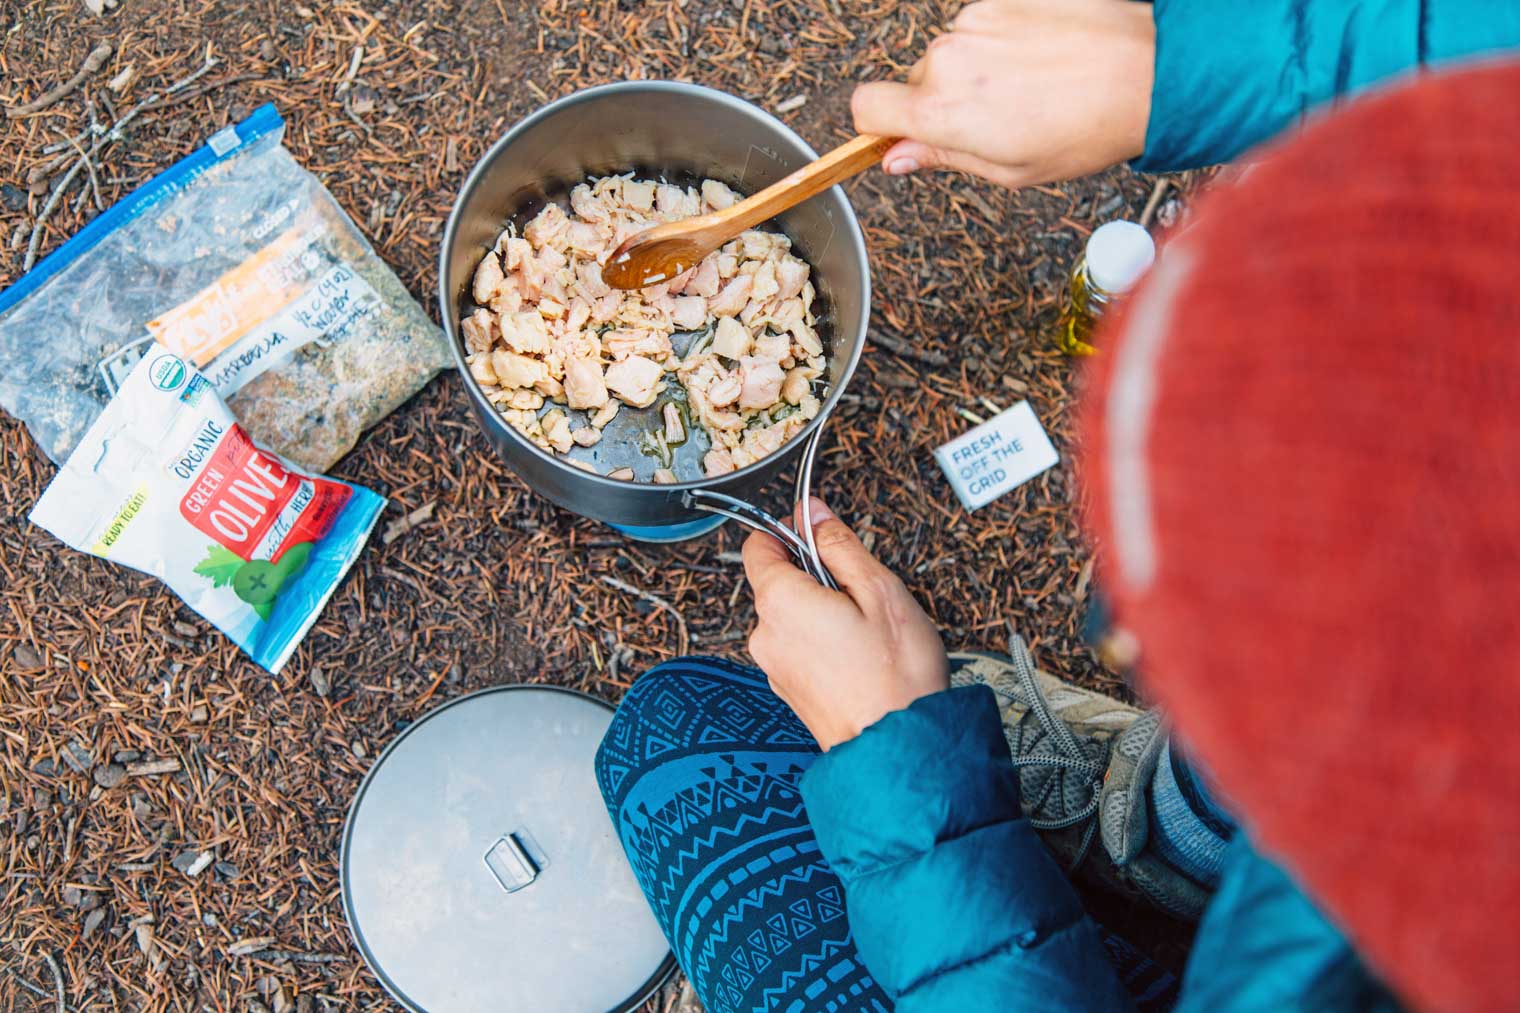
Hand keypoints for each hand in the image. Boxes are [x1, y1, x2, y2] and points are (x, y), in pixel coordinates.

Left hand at [743, 497, 948, 749]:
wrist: (898, 750)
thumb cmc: (895, 675)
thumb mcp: (878, 590)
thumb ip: (839, 544)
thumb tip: (814, 512)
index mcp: (780, 602)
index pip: (759, 544)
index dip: (790, 531)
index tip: (822, 535)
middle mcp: (766, 634)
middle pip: (777, 581)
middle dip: (816, 576)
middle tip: (862, 594)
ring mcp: (774, 666)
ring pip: (792, 615)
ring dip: (823, 611)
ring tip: (866, 633)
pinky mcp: (788, 690)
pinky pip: (799, 646)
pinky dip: (823, 641)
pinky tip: (859, 658)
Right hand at [852, 0, 1154, 189]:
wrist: (1149, 72)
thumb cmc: (1087, 129)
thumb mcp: (1009, 169)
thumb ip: (943, 158)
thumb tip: (898, 157)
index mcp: (942, 109)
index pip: (866, 107)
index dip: (878, 125)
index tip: (900, 134)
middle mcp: (949, 57)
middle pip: (916, 80)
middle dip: (944, 100)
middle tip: (998, 119)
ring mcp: (976, 20)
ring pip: (954, 51)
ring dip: (979, 68)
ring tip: (1031, 86)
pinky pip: (986, 23)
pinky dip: (1006, 40)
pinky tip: (1044, 58)